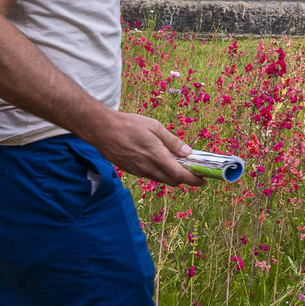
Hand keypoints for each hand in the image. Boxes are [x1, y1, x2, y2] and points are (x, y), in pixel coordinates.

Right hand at [83, 110, 203, 185]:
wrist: (101, 129)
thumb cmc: (128, 124)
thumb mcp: (154, 127)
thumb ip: (172, 141)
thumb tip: (188, 152)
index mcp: (156, 155)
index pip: (179, 175)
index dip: (193, 180)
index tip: (203, 180)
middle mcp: (147, 167)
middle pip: (172, 181)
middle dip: (185, 179)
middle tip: (193, 171)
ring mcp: (138, 171)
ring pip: (160, 179)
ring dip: (172, 176)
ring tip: (178, 165)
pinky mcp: (130, 171)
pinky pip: (149, 176)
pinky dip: (159, 173)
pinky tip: (160, 162)